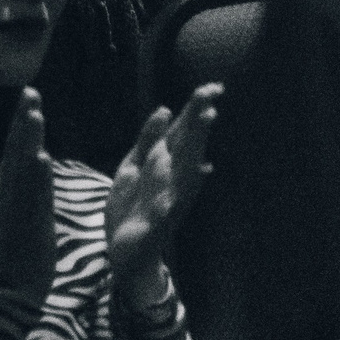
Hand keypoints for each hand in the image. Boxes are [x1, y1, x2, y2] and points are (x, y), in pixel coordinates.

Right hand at [0, 88, 57, 307]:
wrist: (15, 292)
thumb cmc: (24, 255)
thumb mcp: (27, 216)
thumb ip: (30, 190)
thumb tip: (35, 165)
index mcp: (13, 193)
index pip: (17, 151)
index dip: (22, 124)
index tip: (30, 98)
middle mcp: (11, 195)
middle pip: (16, 152)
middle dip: (23, 121)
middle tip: (30, 91)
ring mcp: (17, 209)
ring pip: (22, 168)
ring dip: (28, 140)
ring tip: (35, 114)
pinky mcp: (27, 225)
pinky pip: (31, 196)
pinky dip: (35, 176)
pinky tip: (40, 158)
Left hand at [106, 84, 220, 311]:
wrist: (127, 251)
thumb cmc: (134, 206)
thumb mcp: (133, 167)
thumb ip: (149, 140)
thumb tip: (166, 109)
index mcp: (166, 167)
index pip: (184, 134)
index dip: (196, 112)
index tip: (212, 87)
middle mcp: (173, 183)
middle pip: (187, 152)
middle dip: (197, 130)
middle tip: (211, 104)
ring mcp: (166, 205)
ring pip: (180, 181)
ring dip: (190, 163)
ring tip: (200, 145)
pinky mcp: (153, 227)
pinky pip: (161, 216)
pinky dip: (167, 207)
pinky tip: (171, 200)